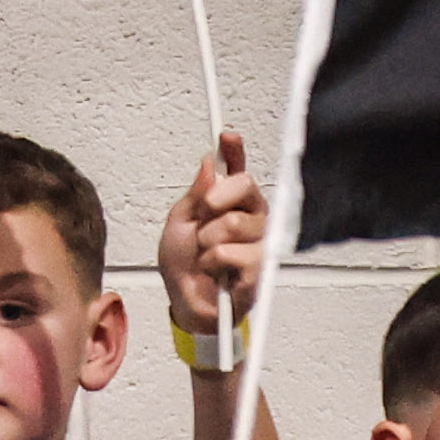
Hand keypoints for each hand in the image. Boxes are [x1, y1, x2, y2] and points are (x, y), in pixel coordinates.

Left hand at [156, 133, 267, 337]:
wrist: (185, 304)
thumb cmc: (183, 266)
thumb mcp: (179, 224)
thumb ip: (194, 194)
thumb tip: (208, 162)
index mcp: (231, 203)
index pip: (238, 169)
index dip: (235, 150)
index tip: (226, 135)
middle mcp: (251, 216)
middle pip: (246, 185)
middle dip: (215, 201)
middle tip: (201, 218)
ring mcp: (259, 241)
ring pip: (236, 222)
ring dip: (209, 241)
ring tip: (205, 256)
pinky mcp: (260, 268)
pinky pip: (236, 253)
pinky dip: (216, 263)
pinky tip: (216, 273)